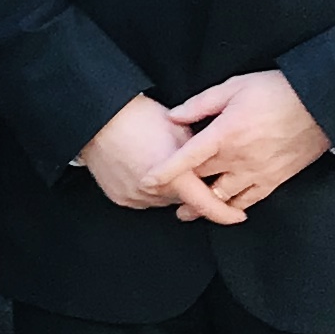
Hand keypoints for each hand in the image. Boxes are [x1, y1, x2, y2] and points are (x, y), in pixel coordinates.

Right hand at [78, 95, 239, 223]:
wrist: (97, 118)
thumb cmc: (137, 117)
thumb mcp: (179, 129)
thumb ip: (199, 154)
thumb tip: (211, 164)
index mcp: (175, 177)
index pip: (207, 205)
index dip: (226, 214)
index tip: (237, 216)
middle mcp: (156, 193)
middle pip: (185, 201)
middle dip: (190, 188)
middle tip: (185, 167)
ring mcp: (136, 198)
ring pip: (164, 200)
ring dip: (169, 189)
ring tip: (157, 159)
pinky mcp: (120, 198)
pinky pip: (143, 199)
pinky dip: (148, 189)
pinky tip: (141, 166)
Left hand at [160, 69, 330, 216]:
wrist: (322, 106)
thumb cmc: (277, 91)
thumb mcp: (234, 86)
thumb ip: (201, 104)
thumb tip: (173, 117)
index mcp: (225, 134)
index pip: (187, 159)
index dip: (164, 172)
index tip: (147, 181)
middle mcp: (238, 158)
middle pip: (201, 181)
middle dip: (181, 188)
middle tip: (163, 193)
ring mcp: (257, 173)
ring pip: (222, 199)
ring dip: (203, 205)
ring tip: (186, 210)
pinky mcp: (274, 181)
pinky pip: (247, 202)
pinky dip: (231, 208)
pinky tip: (221, 208)